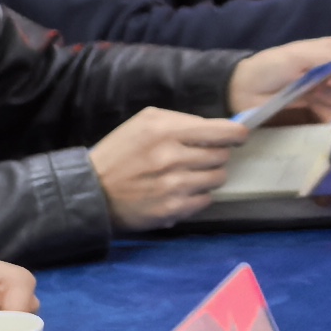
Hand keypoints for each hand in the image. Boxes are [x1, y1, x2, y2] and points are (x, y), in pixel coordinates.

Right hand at [88, 105, 244, 228]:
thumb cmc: (120, 153)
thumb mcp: (145, 122)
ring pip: (217, 178)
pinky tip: (180, 191)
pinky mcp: (172, 209)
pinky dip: (197, 196)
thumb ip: (182, 121)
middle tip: (200, 157)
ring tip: (187, 174)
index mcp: (166, 131)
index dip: (236, 134)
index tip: (238, 136)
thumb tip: (219, 128)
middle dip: (215, 155)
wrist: (92, 190)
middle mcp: (172, 158)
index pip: (223, 132)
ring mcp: (173, 186)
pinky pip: (205, 200)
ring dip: (208, 176)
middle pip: (222, 156)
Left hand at [230, 37, 330, 120]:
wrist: (244, 91)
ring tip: (311, 91)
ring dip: (330, 95)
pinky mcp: (315, 110)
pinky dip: (323, 111)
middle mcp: (328, 70)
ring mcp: (322, 91)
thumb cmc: (271, 66)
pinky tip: (310, 106)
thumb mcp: (300, 55)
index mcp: (325, 50)